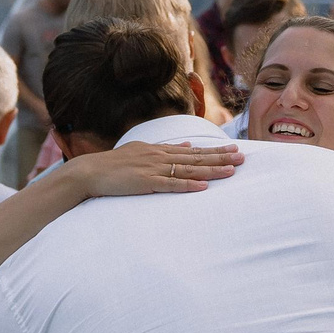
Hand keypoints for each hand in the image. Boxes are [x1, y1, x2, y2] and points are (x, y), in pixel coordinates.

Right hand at [67, 140, 243, 197]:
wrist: (90, 171)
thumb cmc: (115, 164)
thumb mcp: (142, 151)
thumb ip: (166, 149)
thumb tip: (188, 145)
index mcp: (159, 150)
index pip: (193, 150)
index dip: (215, 150)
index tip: (234, 149)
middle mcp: (160, 156)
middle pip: (196, 158)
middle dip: (220, 158)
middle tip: (242, 157)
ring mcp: (153, 169)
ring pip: (188, 170)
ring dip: (210, 171)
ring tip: (231, 171)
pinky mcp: (145, 182)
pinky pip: (170, 185)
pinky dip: (187, 186)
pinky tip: (202, 187)